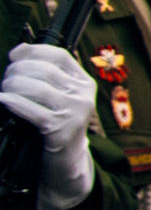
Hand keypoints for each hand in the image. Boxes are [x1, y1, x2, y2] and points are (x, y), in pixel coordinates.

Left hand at [3, 42, 93, 209]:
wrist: (66, 160)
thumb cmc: (56, 123)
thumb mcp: (58, 96)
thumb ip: (44, 73)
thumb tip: (19, 49)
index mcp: (84, 83)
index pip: (59, 55)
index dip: (33, 51)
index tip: (15, 56)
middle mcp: (83, 95)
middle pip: (45, 70)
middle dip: (17, 71)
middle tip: (6, 80)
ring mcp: (75, 112)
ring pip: (36, 88)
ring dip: (12, 87)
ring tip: (4, 92)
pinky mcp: (61, 129)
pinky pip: (31, 110)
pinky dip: (13, 103)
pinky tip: (4, 102)